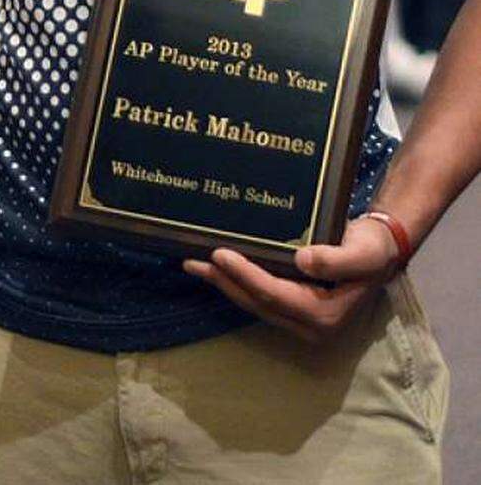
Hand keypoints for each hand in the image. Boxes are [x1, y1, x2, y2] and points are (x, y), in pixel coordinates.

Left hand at [183, 215, 399, 343]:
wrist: (380, 250)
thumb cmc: (372, 249)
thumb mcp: (362, 252)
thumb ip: (337, 259)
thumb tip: (302, 261)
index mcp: (326, 316)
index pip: (275, 295)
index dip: (245, 276)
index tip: (219, 254)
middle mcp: (311, 325)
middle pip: (258, 304)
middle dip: (225, 282)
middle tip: (193, 261)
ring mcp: (302, 319)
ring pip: (255, 303)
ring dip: (225, 284)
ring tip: (194, 264)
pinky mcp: (295, 307)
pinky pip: (260, 298)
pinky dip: (237, 283)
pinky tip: (217, 270)